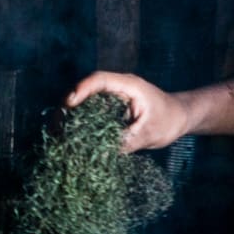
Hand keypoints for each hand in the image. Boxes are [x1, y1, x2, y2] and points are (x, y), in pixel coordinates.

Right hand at [64, 71, 187, 152]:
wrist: (179, 118)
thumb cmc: (169, 120)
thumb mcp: (150, 133)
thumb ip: (127, 141)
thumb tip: (100, 153)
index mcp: (128, 85)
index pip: (99, 80)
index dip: (81, 89)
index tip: (69, 104)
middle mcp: (115, 89)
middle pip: (84, 91)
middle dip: (67, 107)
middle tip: (54, 127)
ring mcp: (110, 99)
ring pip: (83, 104)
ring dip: (69, 117)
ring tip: (56, 135)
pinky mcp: (108, 111)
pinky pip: (89, 114)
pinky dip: (77, 125)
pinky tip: (68, 138)